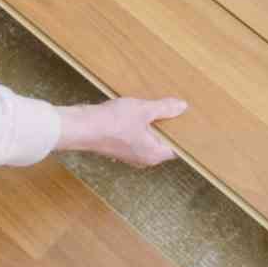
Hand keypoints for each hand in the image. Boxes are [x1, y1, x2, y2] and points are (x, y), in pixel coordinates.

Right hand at [54, 96, 187, 166]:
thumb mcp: (143, 110)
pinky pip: (134, 139)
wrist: (83, 127)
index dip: (181, 135)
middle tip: (170, 111)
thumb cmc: (113, 122)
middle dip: (165, 128)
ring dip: (149, 127)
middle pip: (161, 144)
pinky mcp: (117, 149)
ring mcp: (129, 156)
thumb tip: (182, 107)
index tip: (184, 122)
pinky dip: (136, 128)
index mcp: (154, 154)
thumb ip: (164, 108)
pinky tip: (133, 114)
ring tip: (152, 109)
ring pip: (147, 141)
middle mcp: (143, 159)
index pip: (176, 148)